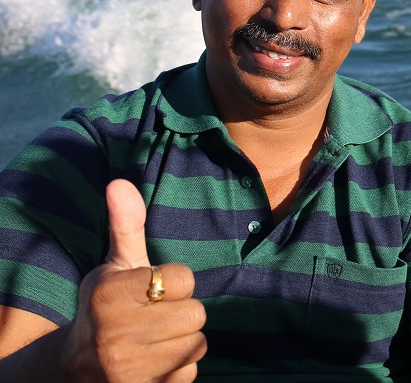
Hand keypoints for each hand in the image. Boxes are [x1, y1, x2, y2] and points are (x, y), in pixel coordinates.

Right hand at [63, 179, 206, 382]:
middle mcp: (115, 334)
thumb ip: (127, 226)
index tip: (151, 289)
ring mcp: (127, 368)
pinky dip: (179, 369)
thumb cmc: (106, 306)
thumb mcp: (114, 265)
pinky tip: (155, 362)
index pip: (184, 278)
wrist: (77, 366)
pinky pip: (189, 374)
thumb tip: (119, 183)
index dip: (174, 282)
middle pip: (196, 313)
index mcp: (111, 294)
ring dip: (183, 340)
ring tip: (155, 339)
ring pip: (196, 344)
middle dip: (182, 313)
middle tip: (156, 316)